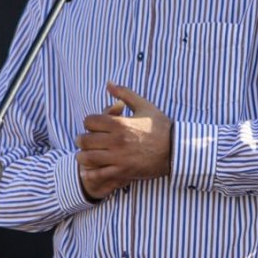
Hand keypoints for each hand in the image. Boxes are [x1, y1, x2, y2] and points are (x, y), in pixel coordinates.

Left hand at [76, 82, 172, 199]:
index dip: (89, 122)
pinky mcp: (123, 172)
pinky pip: (99, 175)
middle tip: (84, 140)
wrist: (176, 150)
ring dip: (83, 156)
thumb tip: (108, 83)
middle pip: (85, 140)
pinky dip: (90, 174)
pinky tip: (88, 171)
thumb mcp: (144, 106)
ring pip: (88, 158)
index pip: (89, 121)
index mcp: (120, 123)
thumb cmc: (160, 126)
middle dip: (82, 139)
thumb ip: (124, 93)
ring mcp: (119, 158)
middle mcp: (116, 141)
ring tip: (86, 154)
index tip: (94, 126)